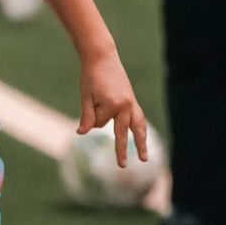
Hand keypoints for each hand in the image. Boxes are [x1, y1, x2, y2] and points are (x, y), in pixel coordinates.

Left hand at [77, 52, 147, 166]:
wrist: (102, 58)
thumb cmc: (90, 77)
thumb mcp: (85, 97)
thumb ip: (86, 116)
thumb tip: (82, 133)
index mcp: (114, 105)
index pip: (99, 123)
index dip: (90, 114)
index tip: (90, 100)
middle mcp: (126, 106)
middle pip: (122, 133)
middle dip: (121, 150)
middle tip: (122, 166)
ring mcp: (132, 103)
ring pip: (137, 128)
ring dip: (140, 143)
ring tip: (143, 158)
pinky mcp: (132, 101)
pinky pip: (139, 119)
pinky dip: (140, 129)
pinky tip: (142, 137)